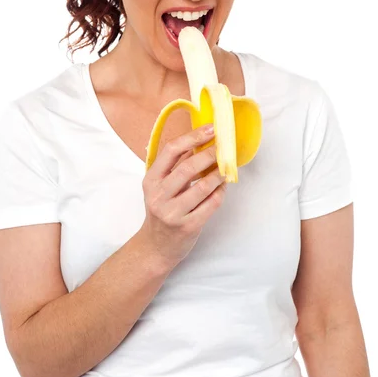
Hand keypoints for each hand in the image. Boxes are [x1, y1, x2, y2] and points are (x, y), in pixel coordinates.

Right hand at [139, 124, 226, 268]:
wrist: (155, 247)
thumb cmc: (161, 211)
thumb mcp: (159, 187)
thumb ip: (175, 167)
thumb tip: (200, 142)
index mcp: (151, 180)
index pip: (171, 151)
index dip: (192, 137)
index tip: (210, 129)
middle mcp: (159, 195)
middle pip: (187, 168)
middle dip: (209, 155)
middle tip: (223, 148)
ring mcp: (173, 212)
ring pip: (202, 187)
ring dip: (218, 174)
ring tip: (226, 167)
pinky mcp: (188, 226)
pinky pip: (210, 204)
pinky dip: (220, 192)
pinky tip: (223, 186)